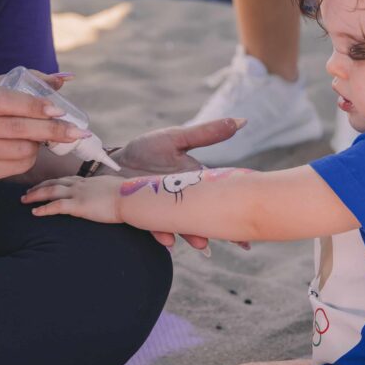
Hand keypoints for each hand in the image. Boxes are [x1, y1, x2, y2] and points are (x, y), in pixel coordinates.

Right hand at [0, 71, 85, 183]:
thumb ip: (28, 82)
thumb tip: (65, 78)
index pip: (9, 103)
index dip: (36, 107)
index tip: (60, 110)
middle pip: (19, 130)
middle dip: (53, 131)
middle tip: (77, 132)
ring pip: (21, 151)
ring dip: (39, 145)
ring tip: (39, 138)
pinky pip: (17, 167)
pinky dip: (29, 159)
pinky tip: (26, 150)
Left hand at [22, 175, 123, 223]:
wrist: (132, 197)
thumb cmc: (129, 195)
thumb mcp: (116, 189)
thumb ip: (108, 191)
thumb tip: (112, 195)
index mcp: (89, 181)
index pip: (66, 179)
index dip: (53, 182)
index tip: (44, 185)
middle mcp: (80, 184)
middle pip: (54, 182)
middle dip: (39, 187)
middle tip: (27, 192)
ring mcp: (78, 193)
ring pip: (50, 191)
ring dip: (35, 195)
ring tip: (24, 200)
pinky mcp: (78, 205)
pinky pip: (55, 206)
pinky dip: (43, 209)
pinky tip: (34, 213)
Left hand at [107, 118, 246, 251]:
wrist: (111, 164)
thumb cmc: (144, 151)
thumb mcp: (176, 138)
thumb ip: (207, 133)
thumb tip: (243, 121)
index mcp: (195, 182)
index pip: (220, 197)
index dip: (236, 209)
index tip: (253, 222)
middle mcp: (182, 200)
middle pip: (205, 217)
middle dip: (220, 229)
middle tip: (238, 242)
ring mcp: (163, 210)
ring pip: (181, 225)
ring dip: (192, 234)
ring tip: (202, 242)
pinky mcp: (142, 215)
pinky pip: (153, 225)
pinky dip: (161, 232)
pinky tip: (168, 240)